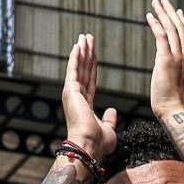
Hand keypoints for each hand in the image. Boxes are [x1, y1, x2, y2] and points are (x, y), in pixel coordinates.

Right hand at [62, 33, 116, 159]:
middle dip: (86, 54)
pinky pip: (73, 70)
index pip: (90, 81)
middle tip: (88, 38)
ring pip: (78, 68)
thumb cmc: (98, 143)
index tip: (94, 55)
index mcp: (85, 106)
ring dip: (81, 51)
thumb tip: (112, 110)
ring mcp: (72, 94)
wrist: (89, 146)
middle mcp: (77, 98)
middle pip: (84, 71)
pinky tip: (78, 45)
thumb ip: (109, 119)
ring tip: (84, 37)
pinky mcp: (70, 91)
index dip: (92, 67)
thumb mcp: (109, 129)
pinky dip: (75, 57)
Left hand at [146, 0, 183, 119]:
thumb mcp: (177, 88)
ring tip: (156, 2)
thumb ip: (175, 78)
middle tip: (164, 0)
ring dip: (163, 13)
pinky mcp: (166, 60)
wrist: (175, 113)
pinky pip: (161, 36)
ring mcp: (177, 58)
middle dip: (171, 12)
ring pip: (171, 29)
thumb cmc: (174, 107)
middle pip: (180, 28)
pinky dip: (156, 24)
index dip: (182, 23)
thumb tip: (171, 79)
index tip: (178, 12)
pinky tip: (149, 16)